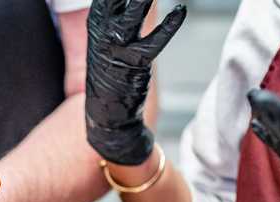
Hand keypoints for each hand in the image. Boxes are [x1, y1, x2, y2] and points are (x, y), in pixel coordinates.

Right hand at [86, 0, 185, 164]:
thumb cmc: (113, 71)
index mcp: (97, 18)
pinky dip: (170, 26)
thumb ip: (121, 9)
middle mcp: (103, 29)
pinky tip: (182, 11)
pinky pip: (153, 41)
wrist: (107, 113)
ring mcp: (116, 46)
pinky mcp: (133, 63)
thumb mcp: (110, 33)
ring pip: (134, 10)